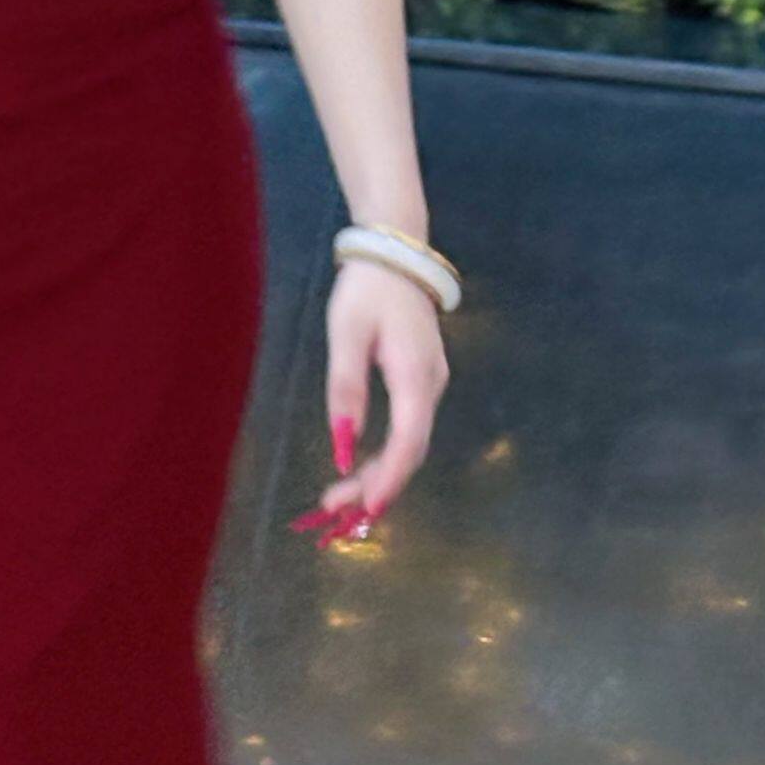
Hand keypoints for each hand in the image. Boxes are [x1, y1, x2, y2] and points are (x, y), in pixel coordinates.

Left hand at [291, 259, 448, 544]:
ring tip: (339, 497)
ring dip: (379, 473)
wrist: (395, 257)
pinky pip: (408, 430)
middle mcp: (431, 386)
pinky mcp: (421, 384)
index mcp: (416, 374)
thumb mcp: (346, 335)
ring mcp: (430, 386)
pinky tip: (361, 470)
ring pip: (410, 443)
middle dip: (376, 484)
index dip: (390, 477)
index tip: (367, 507)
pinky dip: (386, 455)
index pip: (408, 440)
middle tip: (334, 507)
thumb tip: (344, 444)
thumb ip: (345, 388)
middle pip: (410, 450)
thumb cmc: (366, 291)